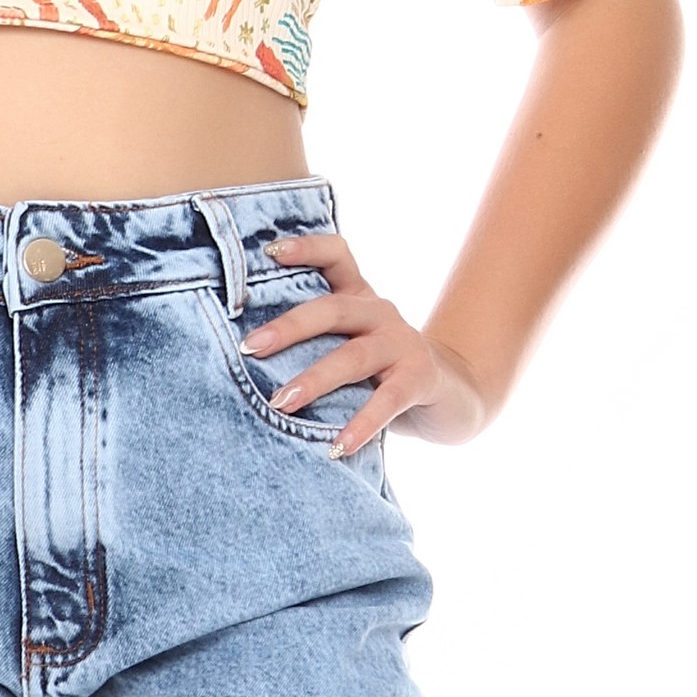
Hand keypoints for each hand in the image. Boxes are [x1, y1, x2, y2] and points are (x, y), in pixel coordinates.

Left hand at [245, 230, 493, 453]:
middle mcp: (381, 313)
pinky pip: (387, 401)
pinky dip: (361, 425)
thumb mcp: (349, 347)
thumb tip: (245, 364)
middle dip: (289, 327)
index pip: (337, 257)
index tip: (269, 250)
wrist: (451, 396)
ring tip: (281, 403)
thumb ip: (313, 345)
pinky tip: (338, 448)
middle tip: (251, 348)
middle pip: (333, 309)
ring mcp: (403, 344)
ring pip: (354, 356)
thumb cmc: (380, 373)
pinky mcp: (420, 378)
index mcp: (359, 298)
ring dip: (315, 380)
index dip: (306, 248)